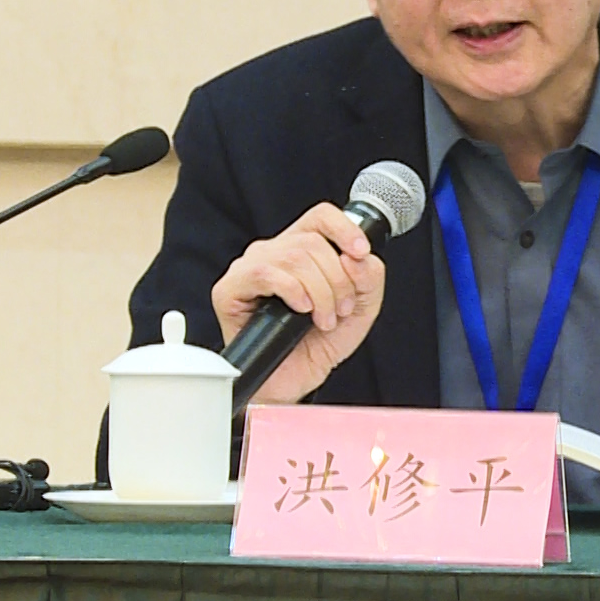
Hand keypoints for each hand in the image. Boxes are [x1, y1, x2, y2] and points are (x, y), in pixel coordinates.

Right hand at [210, 203, 384, 405]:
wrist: (292, 384)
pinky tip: (300, 311)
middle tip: (339, 312)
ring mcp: (250, 268)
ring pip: (293, 257)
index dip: (344, 229)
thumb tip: (358, 258)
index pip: (321, 216)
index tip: (361, 253)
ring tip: (322, 319)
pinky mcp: (230, 288)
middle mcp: (274, 252)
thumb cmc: (317, 346)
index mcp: (302, 250)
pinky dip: (293, 292)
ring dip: (319, 293)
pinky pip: (265, 272)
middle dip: (337, 281)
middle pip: (313, 242)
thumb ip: (369, 278)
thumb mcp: (360, 310)